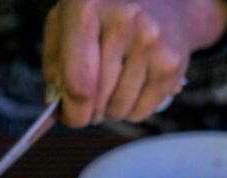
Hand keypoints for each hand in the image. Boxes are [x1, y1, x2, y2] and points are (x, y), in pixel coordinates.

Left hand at [42, 0, 226, 126]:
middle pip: (98, 99)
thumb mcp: (68, 20)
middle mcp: (123, 21)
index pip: (78, 81)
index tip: (69, 118)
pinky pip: (141, 111)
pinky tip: (131, 86)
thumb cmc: (105, 12)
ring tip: (112, 87)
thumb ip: (54, 62)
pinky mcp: (171, 63)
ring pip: (119, 109)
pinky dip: (131, 109)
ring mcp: (151, 42)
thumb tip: (55, 109)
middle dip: (88, 112)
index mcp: (87, 8)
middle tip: (88, 103)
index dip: (71, 112)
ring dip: (110, 109)